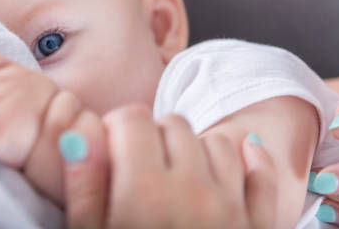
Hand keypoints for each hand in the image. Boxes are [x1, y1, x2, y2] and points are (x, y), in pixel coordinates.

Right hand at [61, 105, 277, 228]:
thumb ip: (83, 186)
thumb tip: (77, 135)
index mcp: (144, 191)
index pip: (131, 118)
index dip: (117, 127)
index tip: (112, 148)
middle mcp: (192, 190)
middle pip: (172, 124)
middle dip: (152, 136)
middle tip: (140, 166)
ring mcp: (231, 207)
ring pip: (215, 141)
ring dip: (193, 149)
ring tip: (175, 173)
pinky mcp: (257, 226)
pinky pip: (261, 174)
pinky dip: (249, 162)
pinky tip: (233, 163)